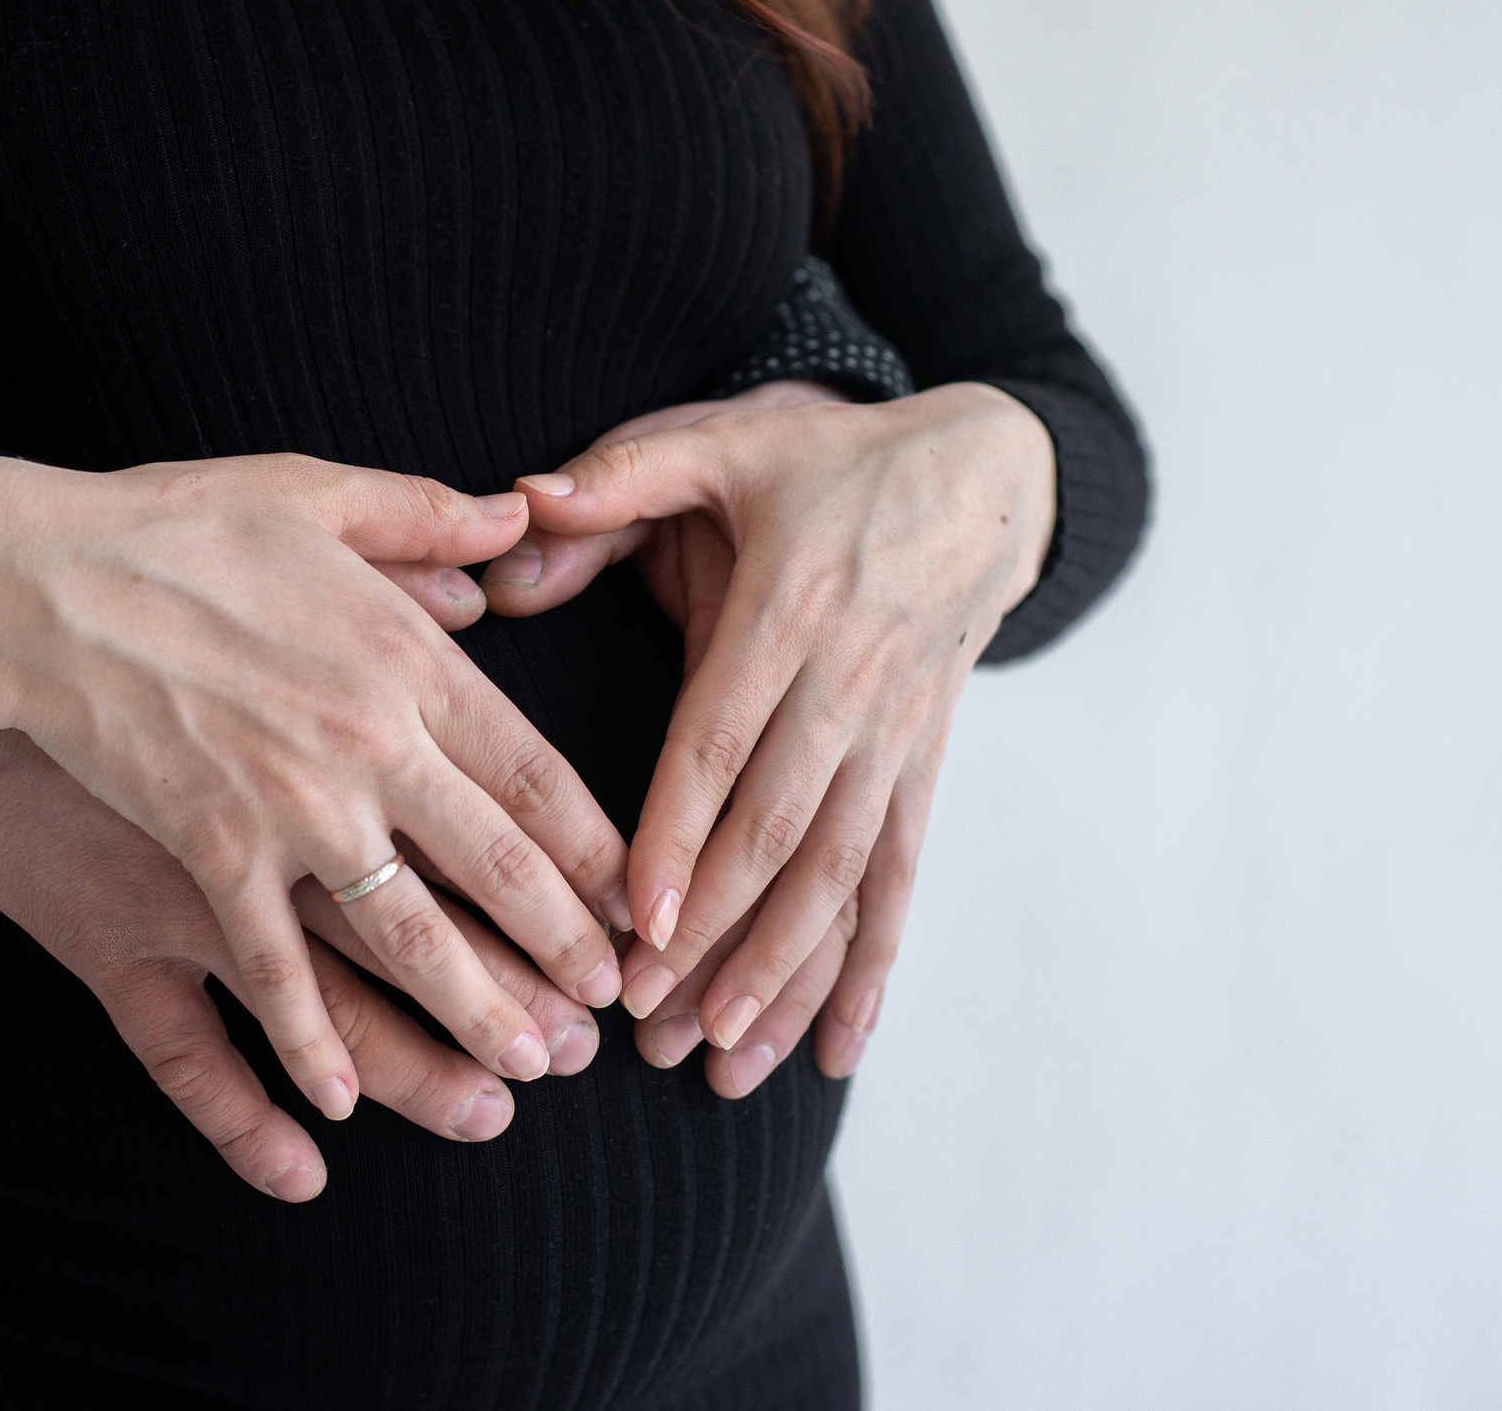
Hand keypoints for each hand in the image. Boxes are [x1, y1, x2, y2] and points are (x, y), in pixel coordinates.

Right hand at [0, 452, 631, 1127]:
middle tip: (609, 1006)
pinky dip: (307, 1040)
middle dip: (564, 945)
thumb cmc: (172, 527)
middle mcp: (370, 741)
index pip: (535, 770)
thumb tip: (511, 524)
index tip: (635, 899)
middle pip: (497, 865)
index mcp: (406, 658)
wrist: (37, 579)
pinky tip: (340, 1101)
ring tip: (523, 1071)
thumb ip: (423, 517)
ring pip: (409, 932)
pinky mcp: (209, 853)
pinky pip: (272, 969)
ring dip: (473, 1010)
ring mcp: (291, 807)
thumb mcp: (313, 492)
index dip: (596, 847)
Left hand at [485, 382, 1054, 1078]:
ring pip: (841, 871)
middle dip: (713, 932)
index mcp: (788, 608)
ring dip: (783, 970)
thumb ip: (618, 477)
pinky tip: (838, 1049)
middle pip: (780, 828)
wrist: (986, 475)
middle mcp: (849, 682)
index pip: (723, 739)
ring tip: (720, 1059)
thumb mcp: (725, 442)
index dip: (681, 832)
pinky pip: (902, 876)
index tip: (636, 919)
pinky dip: (872, 966)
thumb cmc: (828, 459)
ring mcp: (896, 733)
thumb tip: (515, 508)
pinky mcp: (926, 764)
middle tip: (640, 1017)